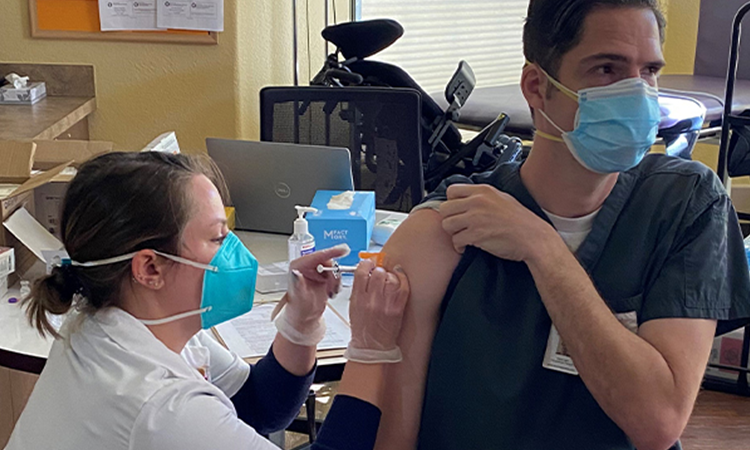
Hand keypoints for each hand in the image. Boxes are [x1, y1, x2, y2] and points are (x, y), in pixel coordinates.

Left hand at [274, 244, 349, 345]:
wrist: (305, 318)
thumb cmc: (298, 308)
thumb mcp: (299, 297)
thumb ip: (298, 284)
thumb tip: (295, 273)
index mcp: (298, 266)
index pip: (317, 255)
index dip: (331, 252)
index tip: (344, 250)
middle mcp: (307, 266)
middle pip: (327, 261)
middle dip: (333, 274)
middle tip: (332, 287)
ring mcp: (316, 271)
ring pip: (333, 268)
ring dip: (335, 281)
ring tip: (330, 292)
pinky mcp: (323, 276)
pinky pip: (336, 274)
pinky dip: (336, 284)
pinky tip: (331, 292)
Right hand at [345, 259, 409, 363]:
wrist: (372, 347)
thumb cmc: (362, 328)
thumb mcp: (353, 306)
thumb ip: (359, 288)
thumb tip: (366, 272)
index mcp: (358, 299)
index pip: (361, 272)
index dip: (366, 264)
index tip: (369, 264)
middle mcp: (372, 300)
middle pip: (378, 273)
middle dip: (378, 270)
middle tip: (379, 273)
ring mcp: (386, 304)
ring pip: (391, 278)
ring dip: (390, 275)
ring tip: (388, 279)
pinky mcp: (398, 308)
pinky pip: (403, 287)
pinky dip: (402, 279)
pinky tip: (399, 277)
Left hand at [439, 184, 555, 260]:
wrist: (533, 238)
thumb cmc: (521, 221)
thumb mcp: (502, 198)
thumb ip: (482, 196)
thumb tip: (465, 198)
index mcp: (483, 191)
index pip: (451, 190)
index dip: (452, 202)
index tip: (457, 211)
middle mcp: (477, 202)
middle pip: (445, 208)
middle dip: (450, 219)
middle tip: (459, 226)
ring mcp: (476, 218)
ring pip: (447, 224)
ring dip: (453, 233)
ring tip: (464, 236)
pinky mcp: (476, 235)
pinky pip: (455, 240)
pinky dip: (459, 246)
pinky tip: (468, 246)